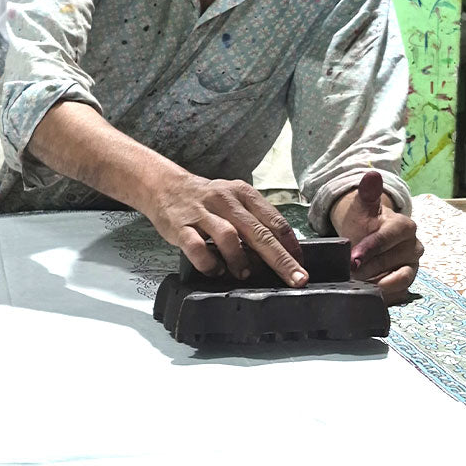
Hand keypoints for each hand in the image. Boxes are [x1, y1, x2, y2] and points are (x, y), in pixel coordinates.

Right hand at [147, 172, 307, 286]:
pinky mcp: (180, 226)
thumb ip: (253, 221)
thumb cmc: (205, 200)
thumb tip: (280, 250)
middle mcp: (225, 200)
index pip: (274, 220)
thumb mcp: (233, 200)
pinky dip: (209, 263)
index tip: (301, 263)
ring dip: (240, 259)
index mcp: (242, 193)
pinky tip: (215, 270)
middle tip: (296, 279)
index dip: (290, 244)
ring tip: (244, 274)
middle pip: (258, 232)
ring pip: (228, 236)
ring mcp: (202, 213)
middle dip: (280, 259)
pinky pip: (196, 247)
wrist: (164, 186)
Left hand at [330, 171, 422, 303]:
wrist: (367, 234)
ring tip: (355, 284)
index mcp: (405, 226)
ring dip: (375, 283)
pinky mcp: (408, 280)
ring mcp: (413, 265)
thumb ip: (367, 194)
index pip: (386, 239)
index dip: (369, 249)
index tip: (352, 259)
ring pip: (396, 279)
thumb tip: (372, 175)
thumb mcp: (362, 208)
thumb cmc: (364, 221)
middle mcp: (414, 246)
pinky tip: (367, 292)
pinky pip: (399, 291)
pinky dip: (383, 293)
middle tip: (347, 274)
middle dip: (366, 268)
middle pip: (388, 261)